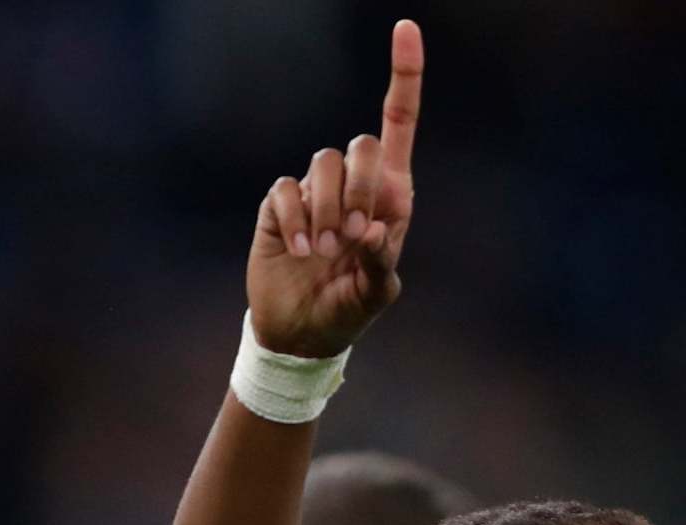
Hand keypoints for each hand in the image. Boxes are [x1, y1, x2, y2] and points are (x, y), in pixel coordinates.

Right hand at [246, 19, 421, 358]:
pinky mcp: (280, 205)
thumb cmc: (348, 311)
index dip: (404, 76)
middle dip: (359, 188)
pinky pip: (286, 190)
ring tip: (324, 252)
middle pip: (360, 144)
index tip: (406, 29)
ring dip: (326, 210)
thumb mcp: (376, 294)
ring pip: (322, 164)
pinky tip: (301, 251)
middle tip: (352, 237)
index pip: (398, 125)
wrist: (301, 333)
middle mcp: (353, 186)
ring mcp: (314, 193)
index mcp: (389, 197)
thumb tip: (375, 227)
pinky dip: (296, 220)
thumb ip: (382, 261)